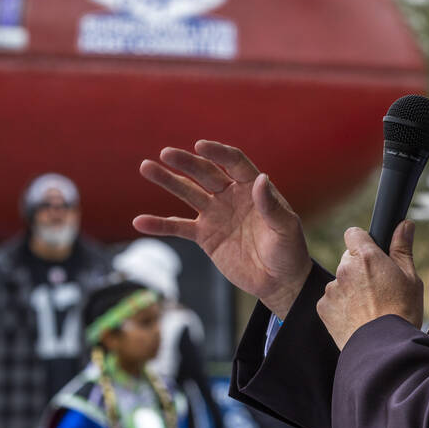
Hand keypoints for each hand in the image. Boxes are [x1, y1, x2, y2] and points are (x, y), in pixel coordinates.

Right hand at [134, 140, 311, 318]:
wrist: (278, 281)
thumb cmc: (288, 251)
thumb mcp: (286, 228)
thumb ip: (272, 206)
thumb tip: (260, 179)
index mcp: (252, 188)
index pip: (233, 162)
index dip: (217, 152)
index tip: (200, 146)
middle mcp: (231, 196)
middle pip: (205, 173)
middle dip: (185, 162)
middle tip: (165, 154)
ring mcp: (215, 214)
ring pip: (187, 193)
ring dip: (167, 181)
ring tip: (146, 167)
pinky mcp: (204, 236)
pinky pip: (178, 227)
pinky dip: (159, 224)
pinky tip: (139, 221)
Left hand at [316, 222, 423, 349]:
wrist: (384, 349)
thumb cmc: (402, 313)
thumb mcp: (411, 278)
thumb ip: (402, 248)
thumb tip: (404, 224)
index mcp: (366, 257)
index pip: (354, 233)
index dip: (362, 242)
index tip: (371, 253)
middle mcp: (344, 269)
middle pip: (347, 259)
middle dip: (359, 268)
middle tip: (377, 288)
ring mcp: (331, 288)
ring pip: (339, 281)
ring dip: (349, 288)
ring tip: (368, 308)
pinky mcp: (323, 307)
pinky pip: (331, 300)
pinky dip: (340, 306)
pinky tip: (357, 318)